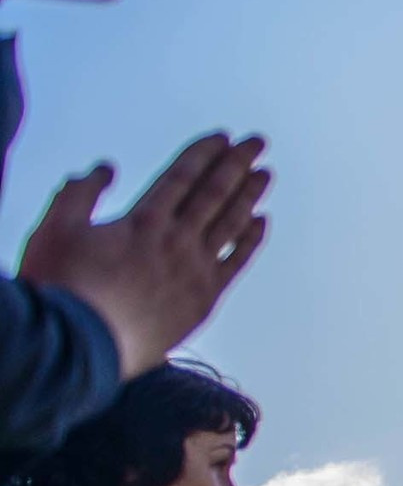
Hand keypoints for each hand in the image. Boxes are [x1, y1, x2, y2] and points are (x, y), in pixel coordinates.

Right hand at [20, 134, 270, 377]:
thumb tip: (104, 168)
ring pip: (230, 224)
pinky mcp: (203, 300)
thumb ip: (79, 194)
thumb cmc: (63, 288)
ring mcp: (194, 271)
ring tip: (265, 174)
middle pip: (213, 193)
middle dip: (235, 164)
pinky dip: (250, 241)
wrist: (80, 347)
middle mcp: (176, 240)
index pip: (181, 178)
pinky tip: (261, 223)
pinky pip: (235, 263)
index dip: (203, 154)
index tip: (222, 138)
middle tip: (257, 142)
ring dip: (249, 196)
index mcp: (143, 221)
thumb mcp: (55, 229)